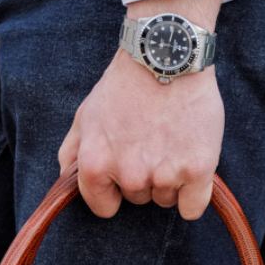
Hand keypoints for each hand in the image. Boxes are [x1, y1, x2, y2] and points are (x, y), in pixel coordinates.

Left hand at [58, 46, 224, 221]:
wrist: (166, 56)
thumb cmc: (124, 86)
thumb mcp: (85, 115)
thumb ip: (71, 152)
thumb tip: (67, 181)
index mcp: (96, 166)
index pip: (104, 207)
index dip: (114, 190)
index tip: (124, 168)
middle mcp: (129, 176)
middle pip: (139, 200)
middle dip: (144, 178)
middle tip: (151, 141)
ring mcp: (164, 175)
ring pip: (165, 200)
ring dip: (170, 180)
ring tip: (171, 141)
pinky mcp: (196, 171)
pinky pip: (192, 208)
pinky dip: (193, 194)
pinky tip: (191, 166)